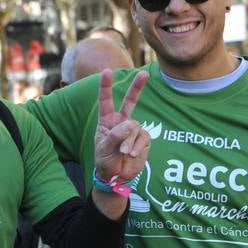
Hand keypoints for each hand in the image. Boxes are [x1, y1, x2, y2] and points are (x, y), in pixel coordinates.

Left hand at [93, 69, 150, 184]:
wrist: (116, 177)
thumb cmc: (105, 161)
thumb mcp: (104, 148)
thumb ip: (115, 135)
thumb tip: (130, 124)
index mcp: (106, 121)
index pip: (105, 100)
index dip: (106, 86)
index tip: (106, 71)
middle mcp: (121, 122)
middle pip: (130, 101)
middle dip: (137, 87)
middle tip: (144, 74)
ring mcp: (133, 130)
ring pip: (135, 127)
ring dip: (129, 141)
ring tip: (124, 153)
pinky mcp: (143, 139)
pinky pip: (143, 137)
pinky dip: (137, 146)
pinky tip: (132, 154)